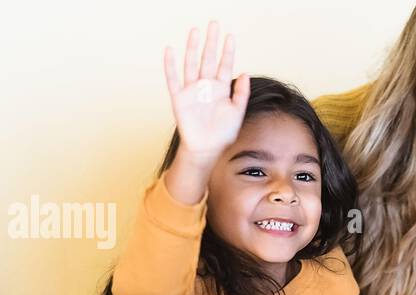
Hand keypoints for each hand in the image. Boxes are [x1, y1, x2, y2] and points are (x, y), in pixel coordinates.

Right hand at [162, 21, 250, 202]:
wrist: (207, 150)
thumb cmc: (223, 133)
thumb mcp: (238, 113)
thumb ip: (241, 94)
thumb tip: (245, 73)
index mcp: (221, 89)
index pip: (225, 65)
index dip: (228, 51)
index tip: (231, 36)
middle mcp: (206, 86)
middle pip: (208, 59)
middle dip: (211, 42)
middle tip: (214, 23)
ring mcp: (192, 90)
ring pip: (191, 64)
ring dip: (192, 48)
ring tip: (195, 31)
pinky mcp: (179, 98)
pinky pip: (173, 79)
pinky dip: (170, 65)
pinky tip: (170, 50)